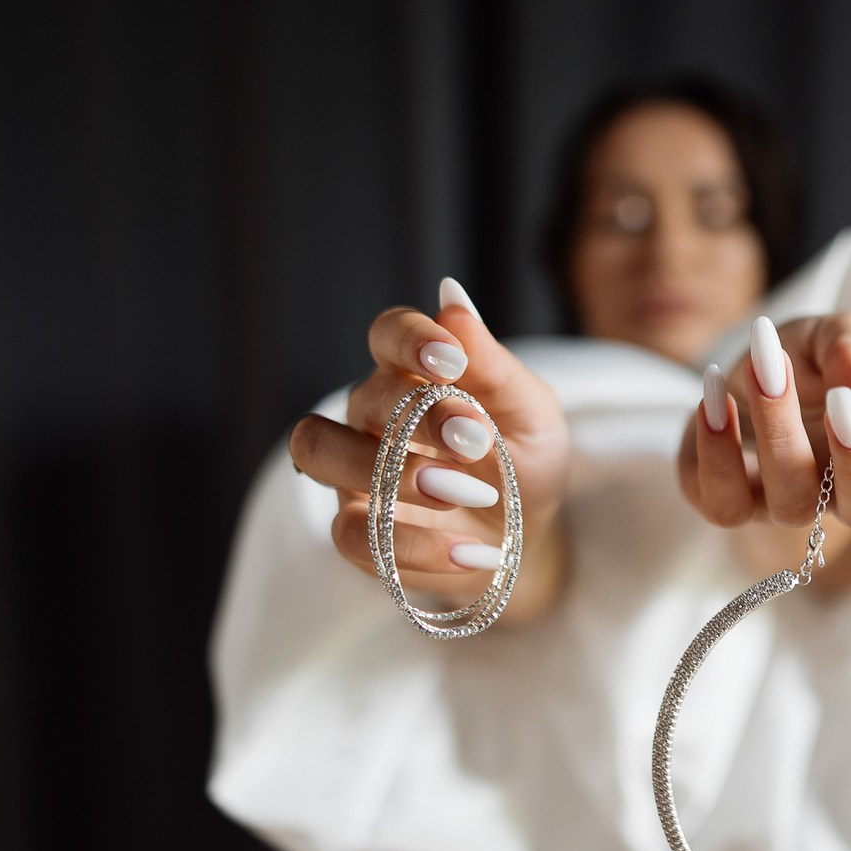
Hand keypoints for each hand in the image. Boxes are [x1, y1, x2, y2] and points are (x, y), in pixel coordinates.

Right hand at [288, 280, 571, 618]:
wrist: (525, 532)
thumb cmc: (523, 458)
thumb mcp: (530, 413)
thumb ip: (493, 366)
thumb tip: (453, 299)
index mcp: (414, 372)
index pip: (388, 332)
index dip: (410, 339)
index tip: (451, 359)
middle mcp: (372, 415)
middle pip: (363, 396)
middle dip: (418, 417)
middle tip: (475, 440)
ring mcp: (354, 472)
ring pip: (319, 452)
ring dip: (388, 473)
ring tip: (462, 492)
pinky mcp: (357, 531)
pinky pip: (352, 536)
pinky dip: (412, 545)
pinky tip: (470, 550)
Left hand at [678, 312, 850, 539]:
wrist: (736, 380)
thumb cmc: (801, 364)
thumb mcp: (827, 337)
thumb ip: (849, 344)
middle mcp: (834, 491)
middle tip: (845, 401)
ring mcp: (780, 504)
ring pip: (791, 501)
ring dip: (780, 433)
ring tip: (765, 368)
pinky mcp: (725, 503)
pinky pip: (723, 500)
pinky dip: (716, 449)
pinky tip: (714, 391)